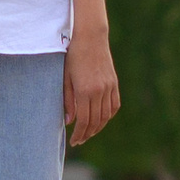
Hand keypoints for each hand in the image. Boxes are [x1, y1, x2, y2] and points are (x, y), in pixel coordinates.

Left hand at [64, 27, 119, 146]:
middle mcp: (99, 91)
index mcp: (85, 91)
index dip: (79, 134)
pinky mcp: (114, 83)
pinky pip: (114, 105)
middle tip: (79, 141)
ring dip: (98, 127)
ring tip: (89, 133)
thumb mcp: (65, 78)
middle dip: (87, 134)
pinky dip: (108, 115)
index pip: (84, 121)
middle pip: (95, 121)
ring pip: (106, 115)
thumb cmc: (72, 55)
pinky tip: (101, 120)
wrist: (90, 37)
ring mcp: (109, 87)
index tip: (73, 142)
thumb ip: (67, 100)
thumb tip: (69, 121)